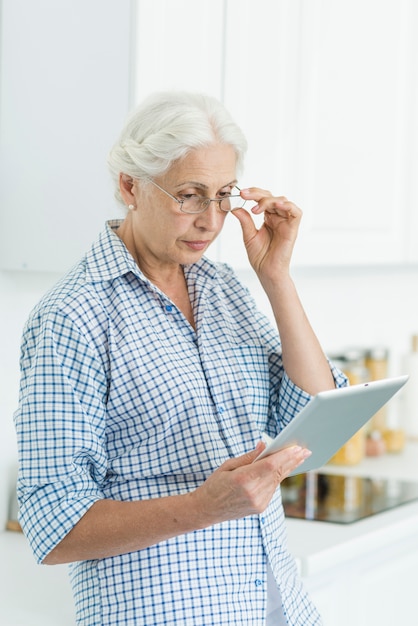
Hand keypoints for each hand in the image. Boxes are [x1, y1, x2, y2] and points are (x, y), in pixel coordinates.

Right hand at [190, 442, 310, 525]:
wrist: (207, 509)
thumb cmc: (215, 484)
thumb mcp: (228, 465)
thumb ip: (249, 457)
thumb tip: (264, 445)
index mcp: (243, 479)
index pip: (271, 466)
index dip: (286, 456)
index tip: (297, 448)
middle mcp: (253, 493)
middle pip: (278, 473)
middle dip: (293, 461)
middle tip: (305, 450)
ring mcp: (258, 502)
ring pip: (277, 481)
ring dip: (288, 468)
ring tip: (298, 457)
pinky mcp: (260, 508)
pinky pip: (272, 488)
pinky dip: (278, 477)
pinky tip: (285, 468)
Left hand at [231, 187, 301, 281]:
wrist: (266, 271)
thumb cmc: (260, 256)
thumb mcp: (248, 235)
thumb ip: (245, 220)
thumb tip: (235, 207)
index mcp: (268, 218)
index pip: (262, 199)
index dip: (253, 193)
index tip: (241, 193)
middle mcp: (278, 217)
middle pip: (271, 196)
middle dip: (257, 193)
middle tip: (244, 194)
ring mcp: (286, 222)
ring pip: (282, 201)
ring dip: (268, 200)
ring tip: (256, 208)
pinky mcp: (293, 229)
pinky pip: (296, 212)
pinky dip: (288, 205)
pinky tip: (276, 205)